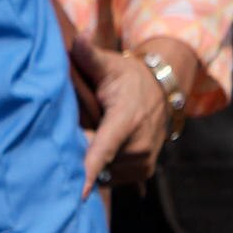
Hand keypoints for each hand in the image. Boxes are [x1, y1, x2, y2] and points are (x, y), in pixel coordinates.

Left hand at [76, 29, 210, 195]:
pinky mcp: (144, 172)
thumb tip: (77, 39)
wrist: (161, 91)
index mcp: (126, 119)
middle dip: (80, 157)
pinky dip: (103, 170)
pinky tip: (97, 155)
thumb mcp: (110, 64)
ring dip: (92, 164)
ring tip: (90, 139)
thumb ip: (90, 56)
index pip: (104, 149)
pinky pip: (113, 179)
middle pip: (98, 164)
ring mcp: (143, 162)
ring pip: (104, 174)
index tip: (79, 193)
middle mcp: (139, 145)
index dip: (90, 171)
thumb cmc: (127, 77)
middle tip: (71, 137)